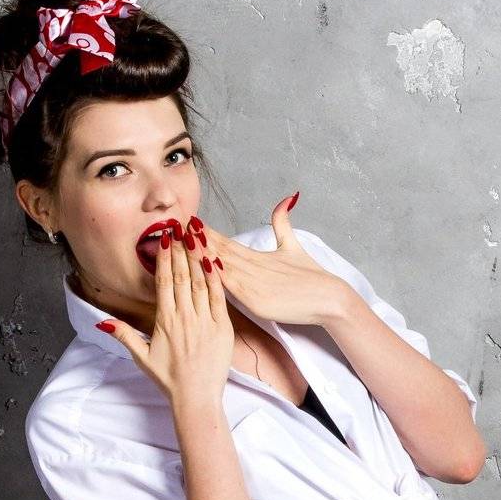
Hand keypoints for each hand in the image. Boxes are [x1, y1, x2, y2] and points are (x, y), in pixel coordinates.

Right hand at [102, 222, 231, 407]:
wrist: (196, 398)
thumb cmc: (168, 379)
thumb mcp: (141, 357)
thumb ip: (123, 334)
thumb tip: (101, 321)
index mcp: (164, 321)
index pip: (164, 281)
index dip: (164, 257)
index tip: (164, 237)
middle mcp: (184, 317)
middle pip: (182, 275)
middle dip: (181, 248)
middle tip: (181, 226)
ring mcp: (205, 321)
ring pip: (201, 282)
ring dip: (198, 256)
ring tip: (196, 234)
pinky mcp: (223, 328)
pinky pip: (219, 297)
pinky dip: (217, 278)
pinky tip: (214, 260)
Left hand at [192, 193, 352, 325]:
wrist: (329, 298)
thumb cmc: (312, 276)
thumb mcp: (294, 246)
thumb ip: (283, 224)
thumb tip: (287, 198)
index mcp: (255, 257)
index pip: (223, 242)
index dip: (203, 232)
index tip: (185, 221)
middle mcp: (250, 267)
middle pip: (216, 250)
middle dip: (193, 239)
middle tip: (171, 225)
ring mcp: (252, 284)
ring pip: (218, 265)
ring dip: (198, 253)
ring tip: (178, 240)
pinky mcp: (255, 300)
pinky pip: (228, 287)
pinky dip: (214, 275)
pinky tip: (198, 266)